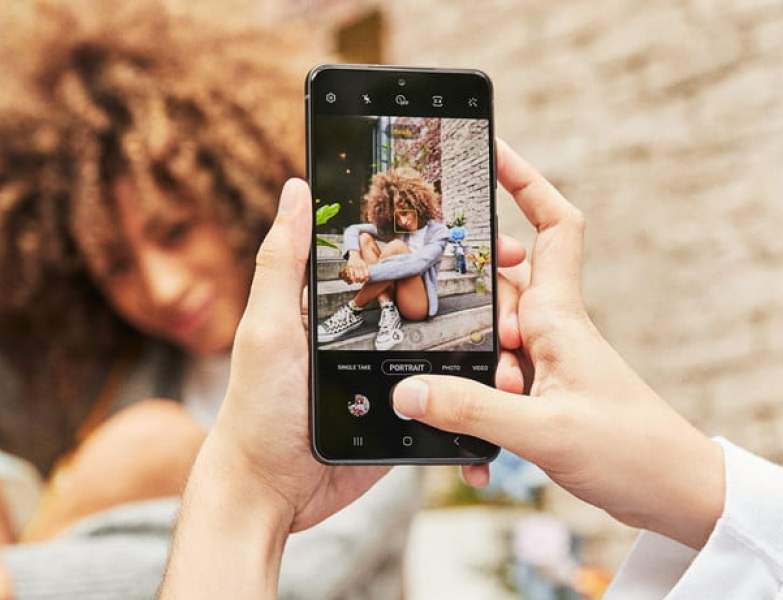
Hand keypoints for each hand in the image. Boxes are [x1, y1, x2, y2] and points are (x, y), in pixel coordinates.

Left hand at [160, 178, 528, 597]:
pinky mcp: (409, 411)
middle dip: (484, 282)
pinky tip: (507, 383)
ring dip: (492, 336)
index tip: (484, 227)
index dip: (442, 238)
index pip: (401, 256)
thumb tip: (296, 188)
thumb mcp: (269, 327)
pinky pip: (450, 393)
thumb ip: (283, 262)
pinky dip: (479, 389)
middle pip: (438, 294)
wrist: (272, 493)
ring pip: (454, 343)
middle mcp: (373, 331)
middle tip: (521, 273)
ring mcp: (394, 371)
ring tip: (523, 332)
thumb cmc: (259, 408)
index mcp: (342, 304)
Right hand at [392, 140, 724, 549]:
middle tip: (438, 323)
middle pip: (500, 284)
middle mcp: (552, 330)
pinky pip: (495, 384)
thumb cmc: (630, 452)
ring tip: (471, 402)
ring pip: (490, 337)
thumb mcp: (544, 431)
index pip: (553, 225)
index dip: (525, 181)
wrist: (674, 494)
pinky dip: (479, 408)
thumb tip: (409, 390)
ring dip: (470, 367)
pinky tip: (477, 452)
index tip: (492, 151)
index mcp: (559, 317)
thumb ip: (472, 411)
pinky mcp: (544, 395)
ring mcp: (548, 362)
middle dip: (466, 301)